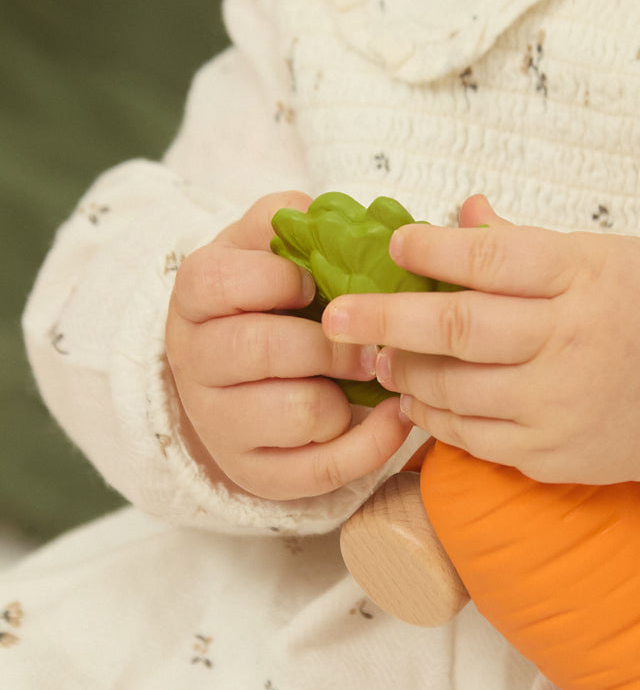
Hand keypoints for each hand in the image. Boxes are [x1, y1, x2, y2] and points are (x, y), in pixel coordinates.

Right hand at [165, 192, 411, 499]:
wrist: (237, 382)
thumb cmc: (266, 304)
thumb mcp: (263, 251)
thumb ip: (288, 224)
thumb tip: (330, 215)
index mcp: (195, 297)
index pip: (225, 281)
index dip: (283, 280)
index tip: (317, 284)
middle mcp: (195, 363)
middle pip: (265, 349)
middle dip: (332, 345)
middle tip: (367, 343)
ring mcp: (221, 425)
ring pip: (299, 411)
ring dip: (345, 396)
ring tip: (361, 381)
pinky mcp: (257, 474)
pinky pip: (325, 468)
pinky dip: (372, 443)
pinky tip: (393, 416)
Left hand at [324, 196, 639, 519]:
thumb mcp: (608, 258)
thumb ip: (528, 243)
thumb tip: (457, 213)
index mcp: (585, 278)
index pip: (492, 257)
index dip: (432, 250)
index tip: (394, 244)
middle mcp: (569, 343)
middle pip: (457, 327)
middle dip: (384, 318)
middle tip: (334, 315)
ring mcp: (559, 406)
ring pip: (454, 389)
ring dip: (404, 372)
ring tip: (375, 356)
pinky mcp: (551, 456)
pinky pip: (473, 438)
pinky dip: (435, 418)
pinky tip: (415, 399)